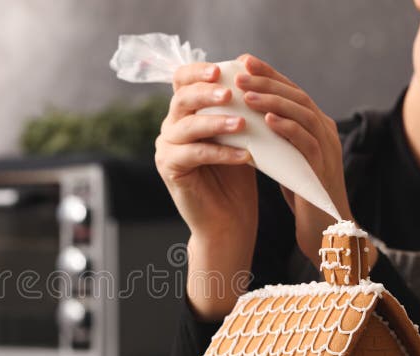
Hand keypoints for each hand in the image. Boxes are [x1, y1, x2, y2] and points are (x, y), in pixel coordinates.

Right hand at [155, 61, 259, 317]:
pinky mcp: (169, 170)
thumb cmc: (237, 177)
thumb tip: (252, 75)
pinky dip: (220, 152)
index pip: (182, 81)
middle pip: (181, 99)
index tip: (223, 69)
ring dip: (215, 122)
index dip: (198, 71)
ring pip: (186, 126)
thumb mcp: (240, 136)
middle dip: (206, 92)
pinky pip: (193, 154)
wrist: (228, 221)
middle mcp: (171, 128)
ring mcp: (167, 150)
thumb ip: (238, 109)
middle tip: (230, 92)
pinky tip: (245, 156)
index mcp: (185, 114)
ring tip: (242, 124)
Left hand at [235, 55, 363, 266]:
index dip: (269, 75)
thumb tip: (243, 120)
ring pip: (303, 114)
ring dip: (274, 101)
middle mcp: (325, 131)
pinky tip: (268, 121)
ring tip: (247, 92)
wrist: (324, 231)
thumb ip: (273, 138)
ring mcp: (328, 147)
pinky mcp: (323, 167)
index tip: (244, 62)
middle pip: (297, 95)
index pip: (292, 92)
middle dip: (268, 81)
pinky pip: (306, 141)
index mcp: (316, 126)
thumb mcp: (285, 158)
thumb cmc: (301, 194)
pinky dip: (288, 128)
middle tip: (241, 70)